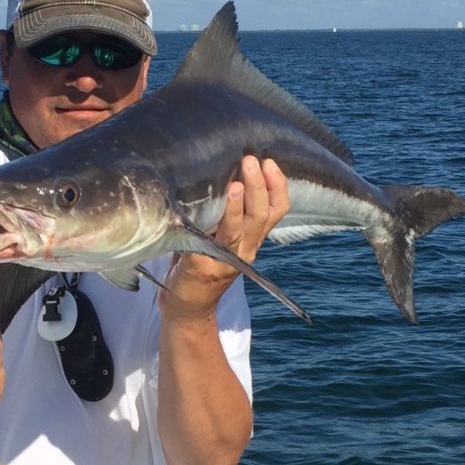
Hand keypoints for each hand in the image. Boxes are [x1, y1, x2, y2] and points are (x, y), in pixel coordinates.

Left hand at [160, 155, 289, 320]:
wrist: (186, 304)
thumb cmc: (201, 258)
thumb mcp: (222, 234)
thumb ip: (227, 211)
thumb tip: (224, 167)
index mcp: (252, 239)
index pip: (277, 210)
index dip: (278, 186)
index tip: (270, 162)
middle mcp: (245, 250)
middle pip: (261, 217)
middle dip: (260, 186)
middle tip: (253, 161)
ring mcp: (226, 260)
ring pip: (241, 230)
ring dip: (240, 203)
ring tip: (238, 181)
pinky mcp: (202, 266)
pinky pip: (211, 244)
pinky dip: (214, 227)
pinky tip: (209, 209)